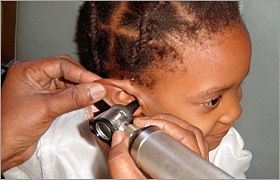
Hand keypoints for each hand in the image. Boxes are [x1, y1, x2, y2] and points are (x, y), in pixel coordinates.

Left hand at [1, 55, 105, 172]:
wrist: (3, 150)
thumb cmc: (9, 127)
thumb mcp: (45, 108)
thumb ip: (73, 98)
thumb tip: (95, 90)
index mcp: (27, 71)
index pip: (61, 64)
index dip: (81, 73)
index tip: (96, 82)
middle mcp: (34, 78)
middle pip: (66, 71)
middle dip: (83, 79)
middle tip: (99, 87)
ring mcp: (40, 90)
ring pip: (67, 84)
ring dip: (81, 90)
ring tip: (95, 95)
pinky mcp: (46, 103)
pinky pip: (66, 96)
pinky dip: (77, 99)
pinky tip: (86, 102)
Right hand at [108, 114, 208, 178]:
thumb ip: (121, 162)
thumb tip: (119, 138)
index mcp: (185, 172)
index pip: (184, 136)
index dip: (161, 124)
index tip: (140, 124)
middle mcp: (195, 170)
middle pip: (190, 133)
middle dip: (164, 121)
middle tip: (144, 123)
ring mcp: (195, 171)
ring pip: (193, 137)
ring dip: (172, 126)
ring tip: (152, 126)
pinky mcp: (190, 171)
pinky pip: (191, 146)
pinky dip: (177, 136)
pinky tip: (162, 138)